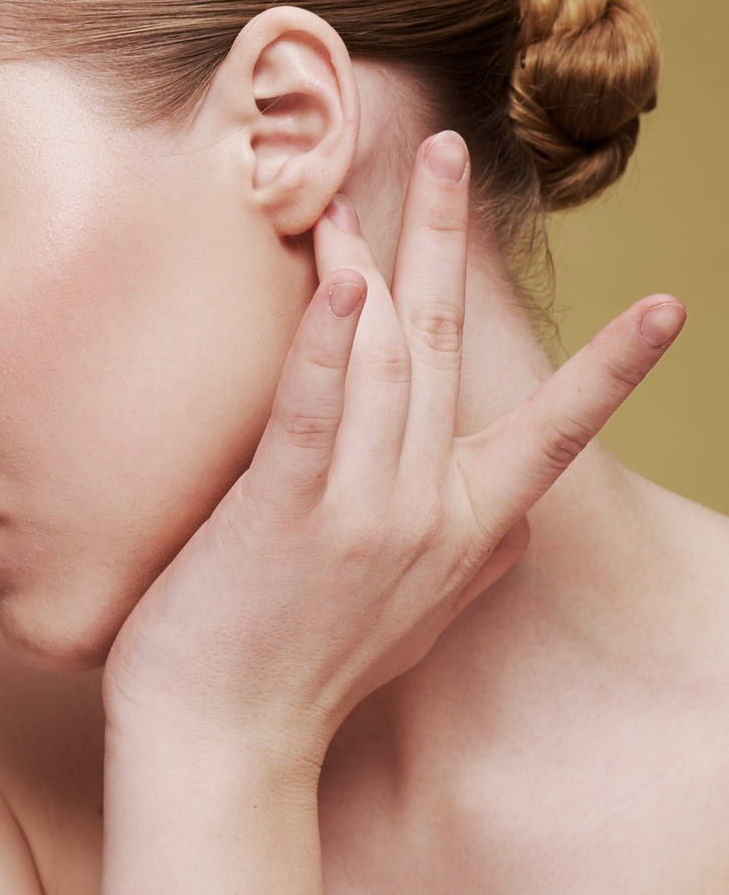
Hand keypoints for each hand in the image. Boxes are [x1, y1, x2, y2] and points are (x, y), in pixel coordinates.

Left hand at [101, 130, 684, 761]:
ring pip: (382, 358)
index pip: (553, 435)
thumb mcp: (414, 620)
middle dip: (447, 241)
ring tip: (369, 176)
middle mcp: (425, 514)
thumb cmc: (300, 672)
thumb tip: (520, 525)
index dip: (613, 370)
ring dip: (377, 257)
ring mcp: (360, 513)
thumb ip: (471, 561)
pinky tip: (340, 272)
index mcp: (461, 532)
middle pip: (444, 348)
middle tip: (447, 149)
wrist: (224, 745)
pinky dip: (329, 338)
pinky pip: (315, 410)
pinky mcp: (286, 515)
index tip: (669, 306)